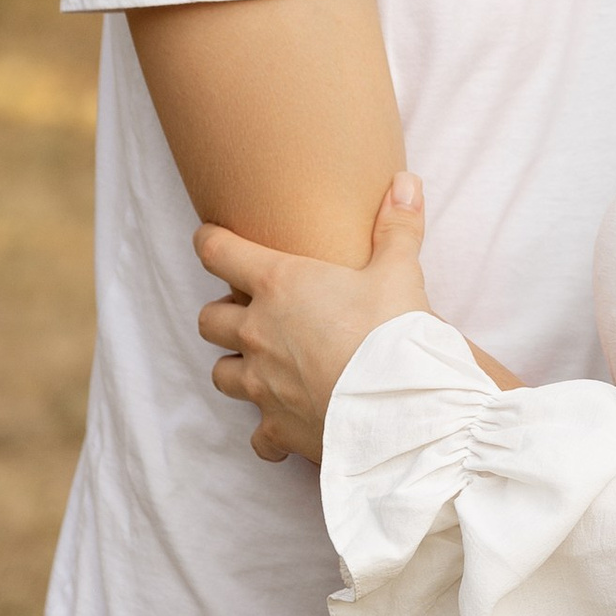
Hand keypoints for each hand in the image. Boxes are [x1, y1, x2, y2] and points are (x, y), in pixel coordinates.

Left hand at [195, 171, 436, 464]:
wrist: (398, 408)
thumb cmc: (392, 333)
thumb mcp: (399, 271)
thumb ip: (397, 226)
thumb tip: (406, 182)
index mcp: (278, 285)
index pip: (218, 252)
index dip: (210, 241)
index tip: (211, 237)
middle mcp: (257, 333)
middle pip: (209, 318)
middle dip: (223, 314)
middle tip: (251, 311)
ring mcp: (260, 384)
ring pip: (220, 373)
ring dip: (235, 367)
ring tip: (262, 365)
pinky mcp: (275, 427)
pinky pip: (256, 434)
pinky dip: (266, 430)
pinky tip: (286, 422)